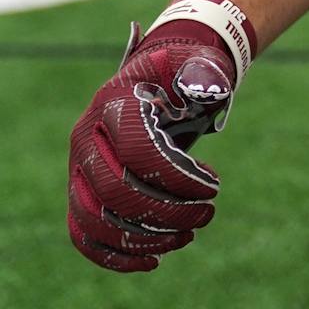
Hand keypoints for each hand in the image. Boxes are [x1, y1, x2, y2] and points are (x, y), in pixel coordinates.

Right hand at [67, 7, 248, 272]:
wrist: (155, 82)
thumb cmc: (180, 74)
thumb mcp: (196, 63)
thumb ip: (205, 72)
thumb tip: (210, 88)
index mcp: (112, 105)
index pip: (138, 152)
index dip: (178, 177)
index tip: (214, 186)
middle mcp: (85, 139)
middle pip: (114, 192)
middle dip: (166, 212)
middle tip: (207, 214)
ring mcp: (77, 168)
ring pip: (95, 219)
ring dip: (144, 238)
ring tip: (189, 235)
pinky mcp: (80, 192)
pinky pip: (83, 233)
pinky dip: (113, 255)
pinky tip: (153, 260)